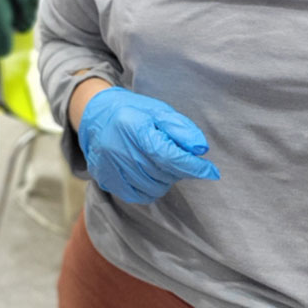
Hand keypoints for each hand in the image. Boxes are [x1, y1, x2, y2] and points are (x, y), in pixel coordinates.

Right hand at [77, 87, 219, 203]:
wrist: (96, 116)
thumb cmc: (132, 112)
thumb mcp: (159, 111)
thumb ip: (181, 129)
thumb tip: (200, 150)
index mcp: (131, 126)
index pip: (168, 155)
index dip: (193, 166)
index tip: (211, 171)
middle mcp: (116, 148)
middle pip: (162, 173)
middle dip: (178, 168)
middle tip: (177, 157)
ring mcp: (109, 166)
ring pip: (153, 187)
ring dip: (165, 179)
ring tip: (159, 162)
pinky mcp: (106, 179)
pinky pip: (139, 195)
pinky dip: (150, 187)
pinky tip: (148, 172)